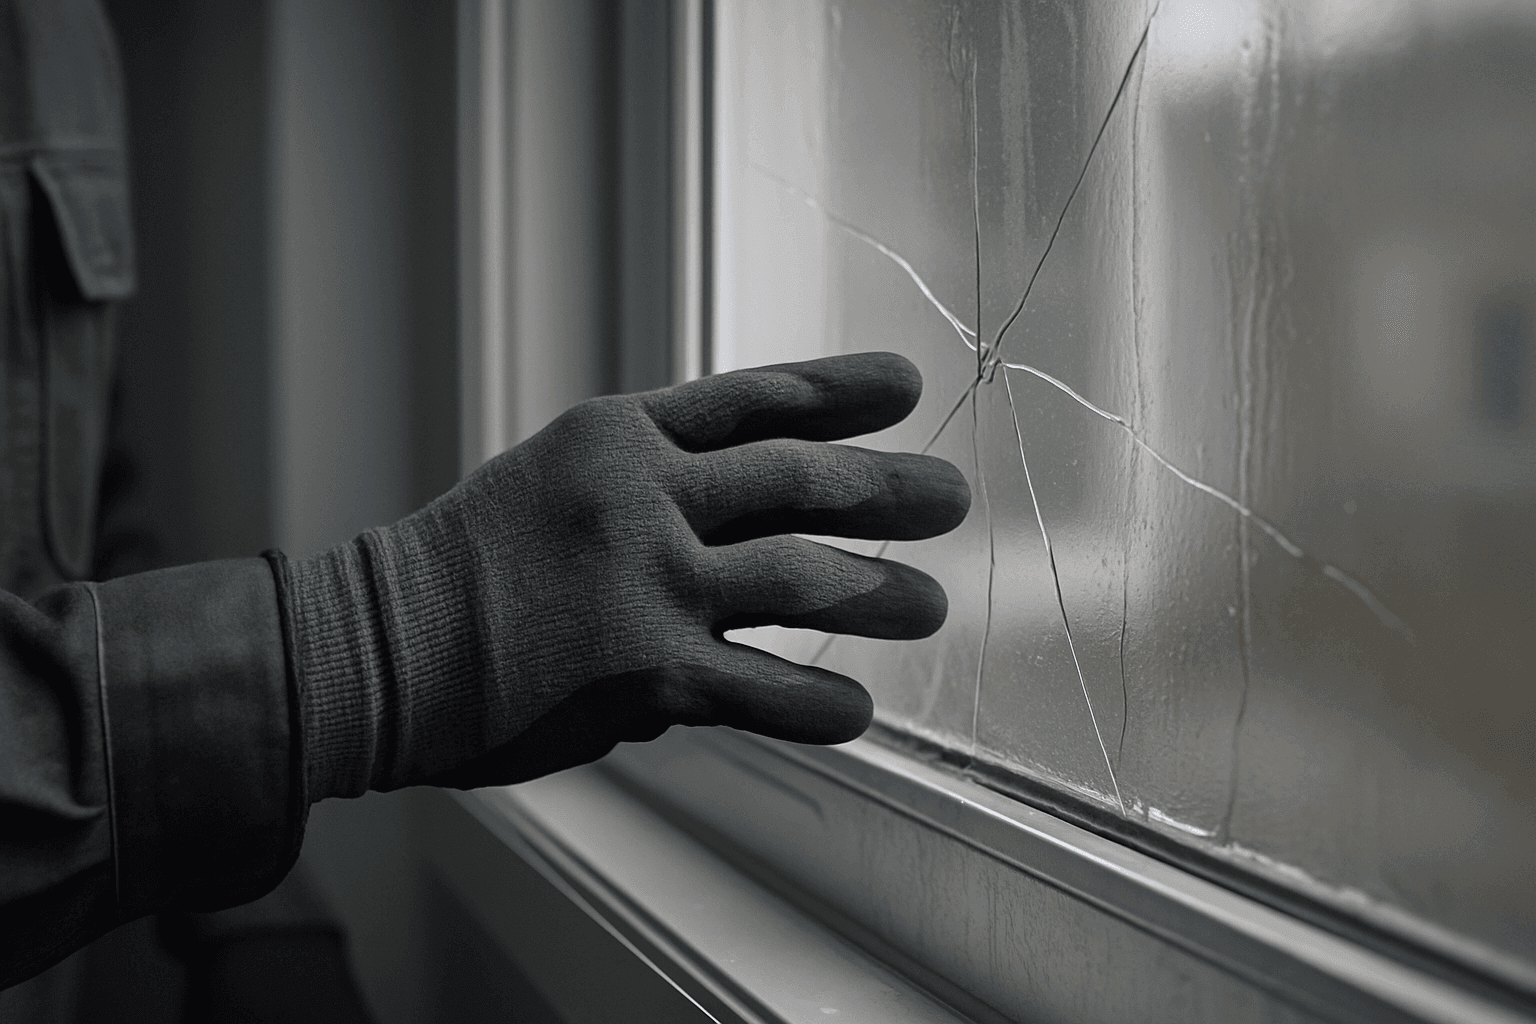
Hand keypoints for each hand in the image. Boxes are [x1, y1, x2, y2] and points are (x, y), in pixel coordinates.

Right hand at [288, 352, 970, 796]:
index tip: (907, 386)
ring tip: (929, 605)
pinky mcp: (642, 673)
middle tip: (950, 498)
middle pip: (798, 479)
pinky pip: (763, 688)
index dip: (839, 390)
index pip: (755, 397)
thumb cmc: (469, 568)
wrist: (374, 647)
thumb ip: (654, 485)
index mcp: (620, 436)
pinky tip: (856, 709)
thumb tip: (765, 517)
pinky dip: (820, 700)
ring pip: (801, 577)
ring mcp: (645, 582)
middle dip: (889, 489)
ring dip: (879, 591)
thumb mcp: (557, 482)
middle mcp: (642, 495)